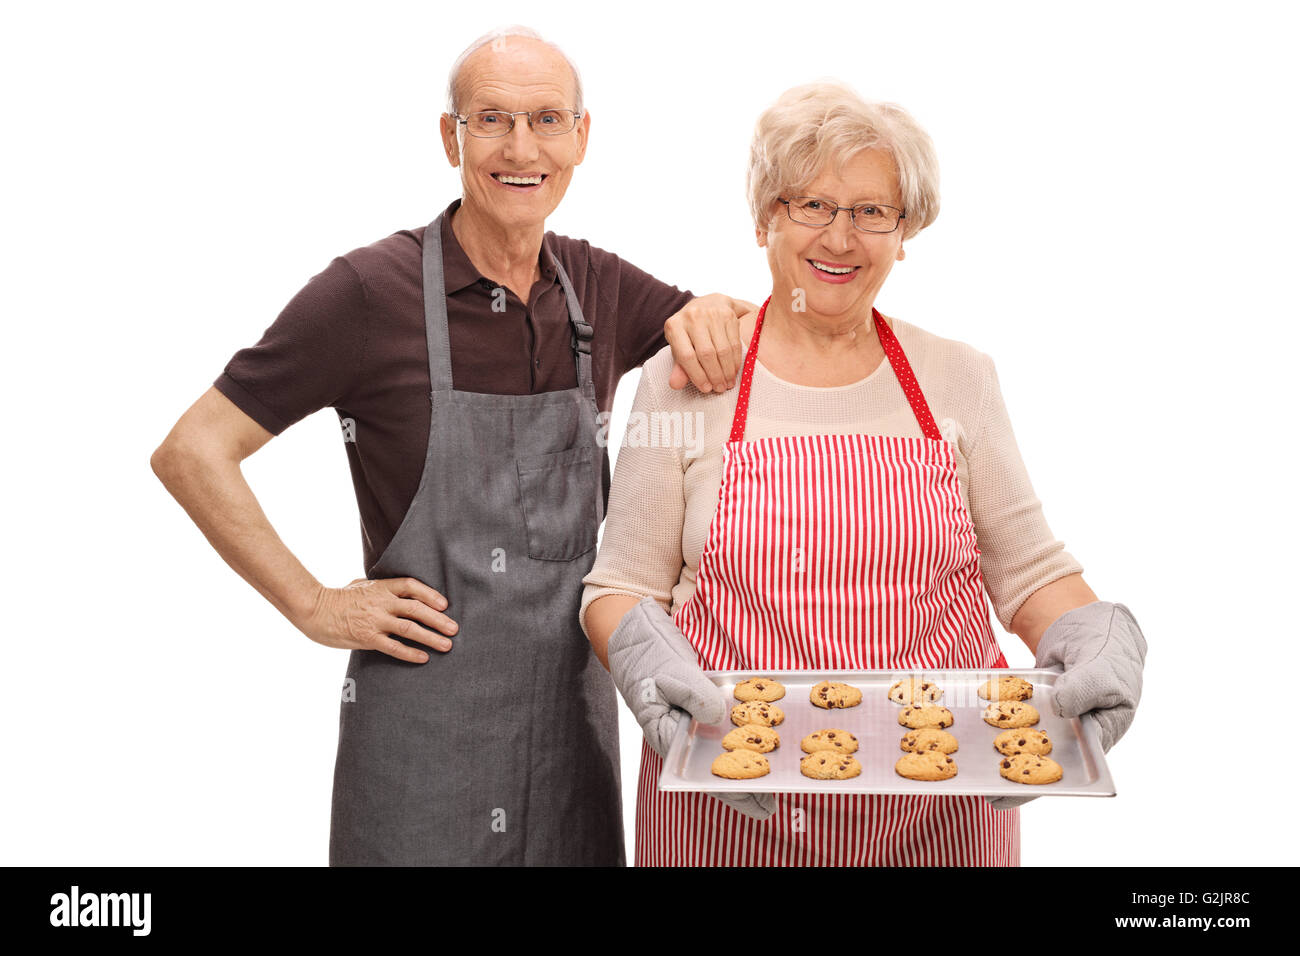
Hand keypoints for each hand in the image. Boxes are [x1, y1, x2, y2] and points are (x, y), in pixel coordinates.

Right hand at [299, 577, 458, 662]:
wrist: (313, 610)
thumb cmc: (336, 597)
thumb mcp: (359, 584)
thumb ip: (378, 587)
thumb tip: (394, 588)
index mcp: (381, 587)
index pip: (412, 587)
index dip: (430, 595)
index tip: (445, 605)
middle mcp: (381, 602)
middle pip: (417, 609)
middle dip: (438, 619)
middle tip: (454, 629)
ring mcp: (375, 620)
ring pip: (410, 629)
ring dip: (431, 637)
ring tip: (447, 645)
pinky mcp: (366, 638)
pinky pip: (393, 647)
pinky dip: (410, 653)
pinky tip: (423, 658)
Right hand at [605, 598, 775, 821]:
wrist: (639, 640)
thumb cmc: (649, 660)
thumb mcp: (672, 676)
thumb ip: (695, 696)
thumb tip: (719, 717)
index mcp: (669, 738)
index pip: (702, 774)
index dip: (732, 791)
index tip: (759, 803)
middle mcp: (684, 738)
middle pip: (716, 769)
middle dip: (745, 783)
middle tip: (775, 798)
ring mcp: (695, 725)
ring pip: (724, 751)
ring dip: (749, 761)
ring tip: (776, 775)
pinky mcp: (705, 710)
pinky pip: (727, 728)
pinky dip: (746, 733)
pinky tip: (767, 737)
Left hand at [664, 294, 756, 392]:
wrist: (709, 304)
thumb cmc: (690, 331)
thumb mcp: (680, 346)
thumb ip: (679, 366)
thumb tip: (675, 385)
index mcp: (674, 326)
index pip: (686, 356)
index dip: (697, 376)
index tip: (706, 389)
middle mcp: (692, 317)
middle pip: (707, 353)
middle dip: (715, 375)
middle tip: (720, 388)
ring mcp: (711, 314)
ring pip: (723, 350)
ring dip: (727, 371)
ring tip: (728, 383)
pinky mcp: (728, 315)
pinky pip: (734, 343)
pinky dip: (735, 361)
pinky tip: (734, 371)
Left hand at [984, 601, 1146, 811]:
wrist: (1088, 624)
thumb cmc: (1107, 651)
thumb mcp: (1102, 669)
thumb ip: (1084, 688)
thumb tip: (1061, 707)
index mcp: (1098, 737)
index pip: (1072, 770)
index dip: (1043, 784)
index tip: (1015, 793)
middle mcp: (1073, 736)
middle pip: (1043, 762)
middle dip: (1015, 775)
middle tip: (987, 792)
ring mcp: (1051, 720)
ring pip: (1024, 740)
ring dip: (1001, 752)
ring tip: (974, 770)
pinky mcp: (1032, 705)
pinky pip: (1013, 716)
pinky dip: (996, 720)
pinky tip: (973, 729)